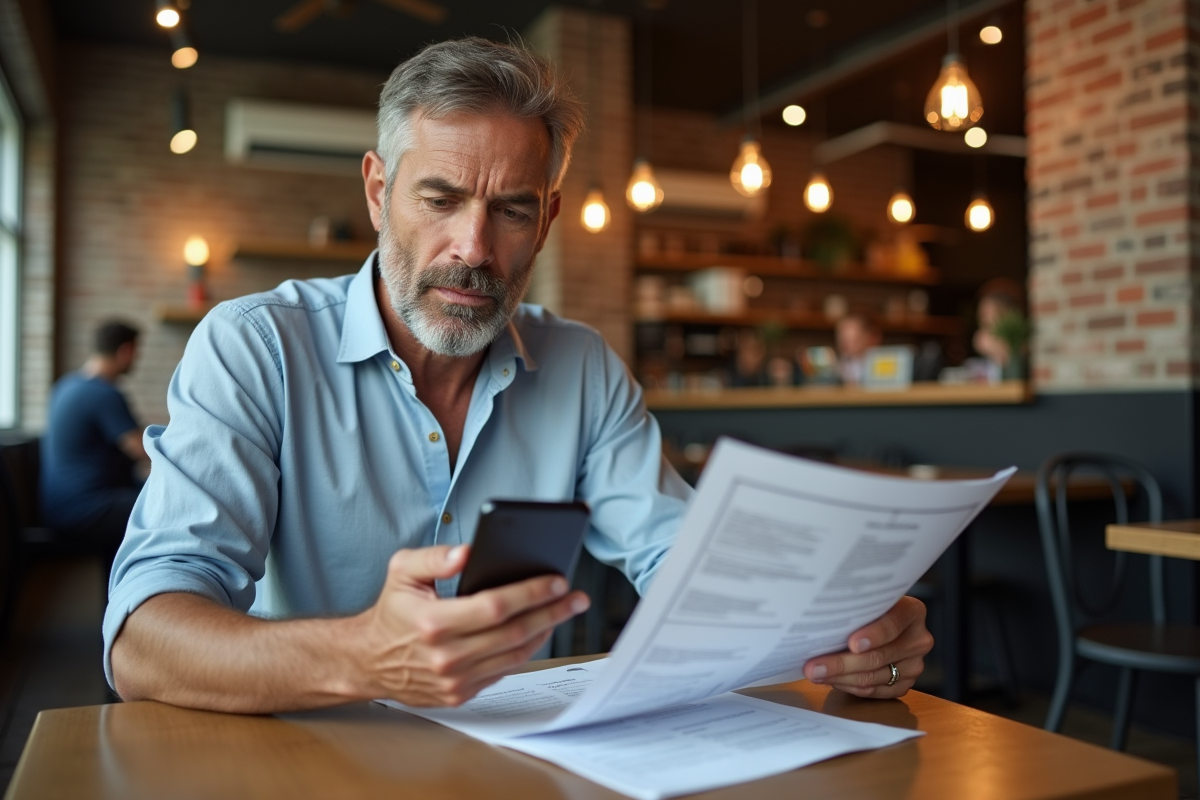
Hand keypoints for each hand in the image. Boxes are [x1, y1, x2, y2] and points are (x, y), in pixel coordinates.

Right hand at [354, 545, 589, 706]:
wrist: (368, 661)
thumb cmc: (391, 613)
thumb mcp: (402, 572)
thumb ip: (434, 557)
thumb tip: (465, 553)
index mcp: (433, 622)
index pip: (495, 606)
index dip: (531, 592)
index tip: (556, 581)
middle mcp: (446, 656)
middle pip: (514, 632)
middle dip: (552, 611)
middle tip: (574, 597)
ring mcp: (454, 680)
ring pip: (515, 655)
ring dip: (546, 631)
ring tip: (564, 611)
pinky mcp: (459, 694)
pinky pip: (504, 671)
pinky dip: (525, 650)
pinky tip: (539, 631)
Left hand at [801, 596, 931, 698]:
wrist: (883, 622)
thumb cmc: (868, 607)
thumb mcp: (867, 600)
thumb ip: (856, 608)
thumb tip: (821, 620)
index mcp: (912, 612)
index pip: (893, 624)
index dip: (873, 635)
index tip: (852, 644)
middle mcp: (918, 639)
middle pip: (879, 657)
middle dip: (842, 663)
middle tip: (814, 667)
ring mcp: (914, 665)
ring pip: (873, 677)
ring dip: (840, 678)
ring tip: (815, 674)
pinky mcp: (905, 684)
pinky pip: (875, 691)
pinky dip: (850, 687)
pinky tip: (831, 680)